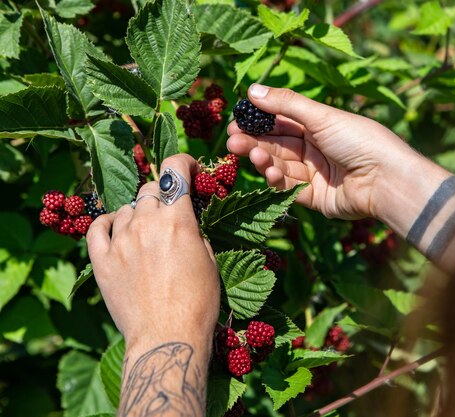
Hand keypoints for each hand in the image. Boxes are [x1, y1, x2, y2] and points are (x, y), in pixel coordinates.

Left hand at [86, 154, 219, 351]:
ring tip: (146, 231)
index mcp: (178, 220)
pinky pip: (98, 227)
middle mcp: (146, 223)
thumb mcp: (210, 261)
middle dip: (163, 194)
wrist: (167, 337)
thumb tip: (186, 223)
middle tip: (170, 211)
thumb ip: (195, 233)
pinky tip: (115, 227)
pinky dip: (107, 222)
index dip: (183, 162)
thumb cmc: (198, 303)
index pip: (175, 170)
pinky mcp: (102, 260)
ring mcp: (120, 240)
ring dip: (138, 213)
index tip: (189, 168)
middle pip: (150, 189)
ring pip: (126, 208)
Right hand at [227, 84, 419, 219]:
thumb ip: (285, 104)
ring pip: (280, 166)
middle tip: (232, 140)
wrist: (386, 179)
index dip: (258, 121)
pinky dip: (277, 179)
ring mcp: (315, 174)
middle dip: (254, 141)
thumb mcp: (321, 116)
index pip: (281, 122)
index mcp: (319, 125)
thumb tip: (251, 90)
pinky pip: (289, 188)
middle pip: (277, 145)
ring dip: (263, 159)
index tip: (235, 120)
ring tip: (250, 153)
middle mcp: (315, 149)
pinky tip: (269, 170)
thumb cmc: (359, 140)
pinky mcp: (315, 198)